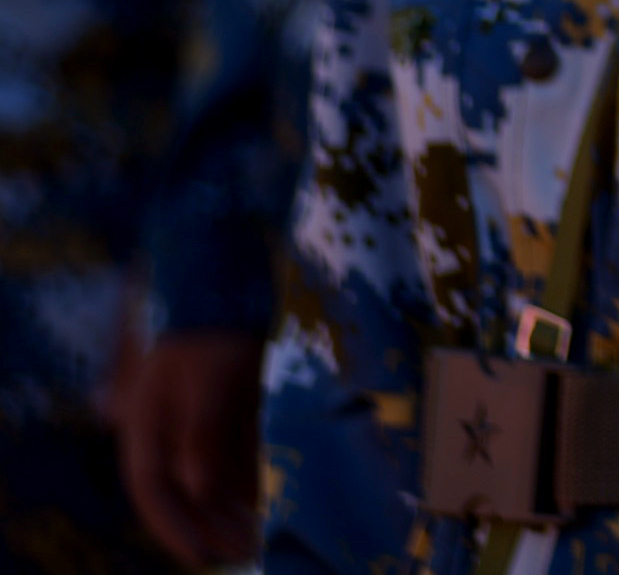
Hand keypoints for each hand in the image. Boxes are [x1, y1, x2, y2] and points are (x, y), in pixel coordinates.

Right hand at [118, 329, 264, 566]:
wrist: (222, 279)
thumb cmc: (212, 327)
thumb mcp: (210, 380)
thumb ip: (202, 435)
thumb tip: (196, 489)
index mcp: (147, 422)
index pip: (151, 489)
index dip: (172, 526)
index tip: (200, 556)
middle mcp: (166, 427)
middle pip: (181, 489)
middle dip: (208, 525)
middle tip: (242, 554)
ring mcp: (193, 418)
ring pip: (206, 476)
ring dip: (228, 508)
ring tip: (258, 538)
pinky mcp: (224, 408)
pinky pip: (229, 454)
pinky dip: (243, 479)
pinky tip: (264, 501)